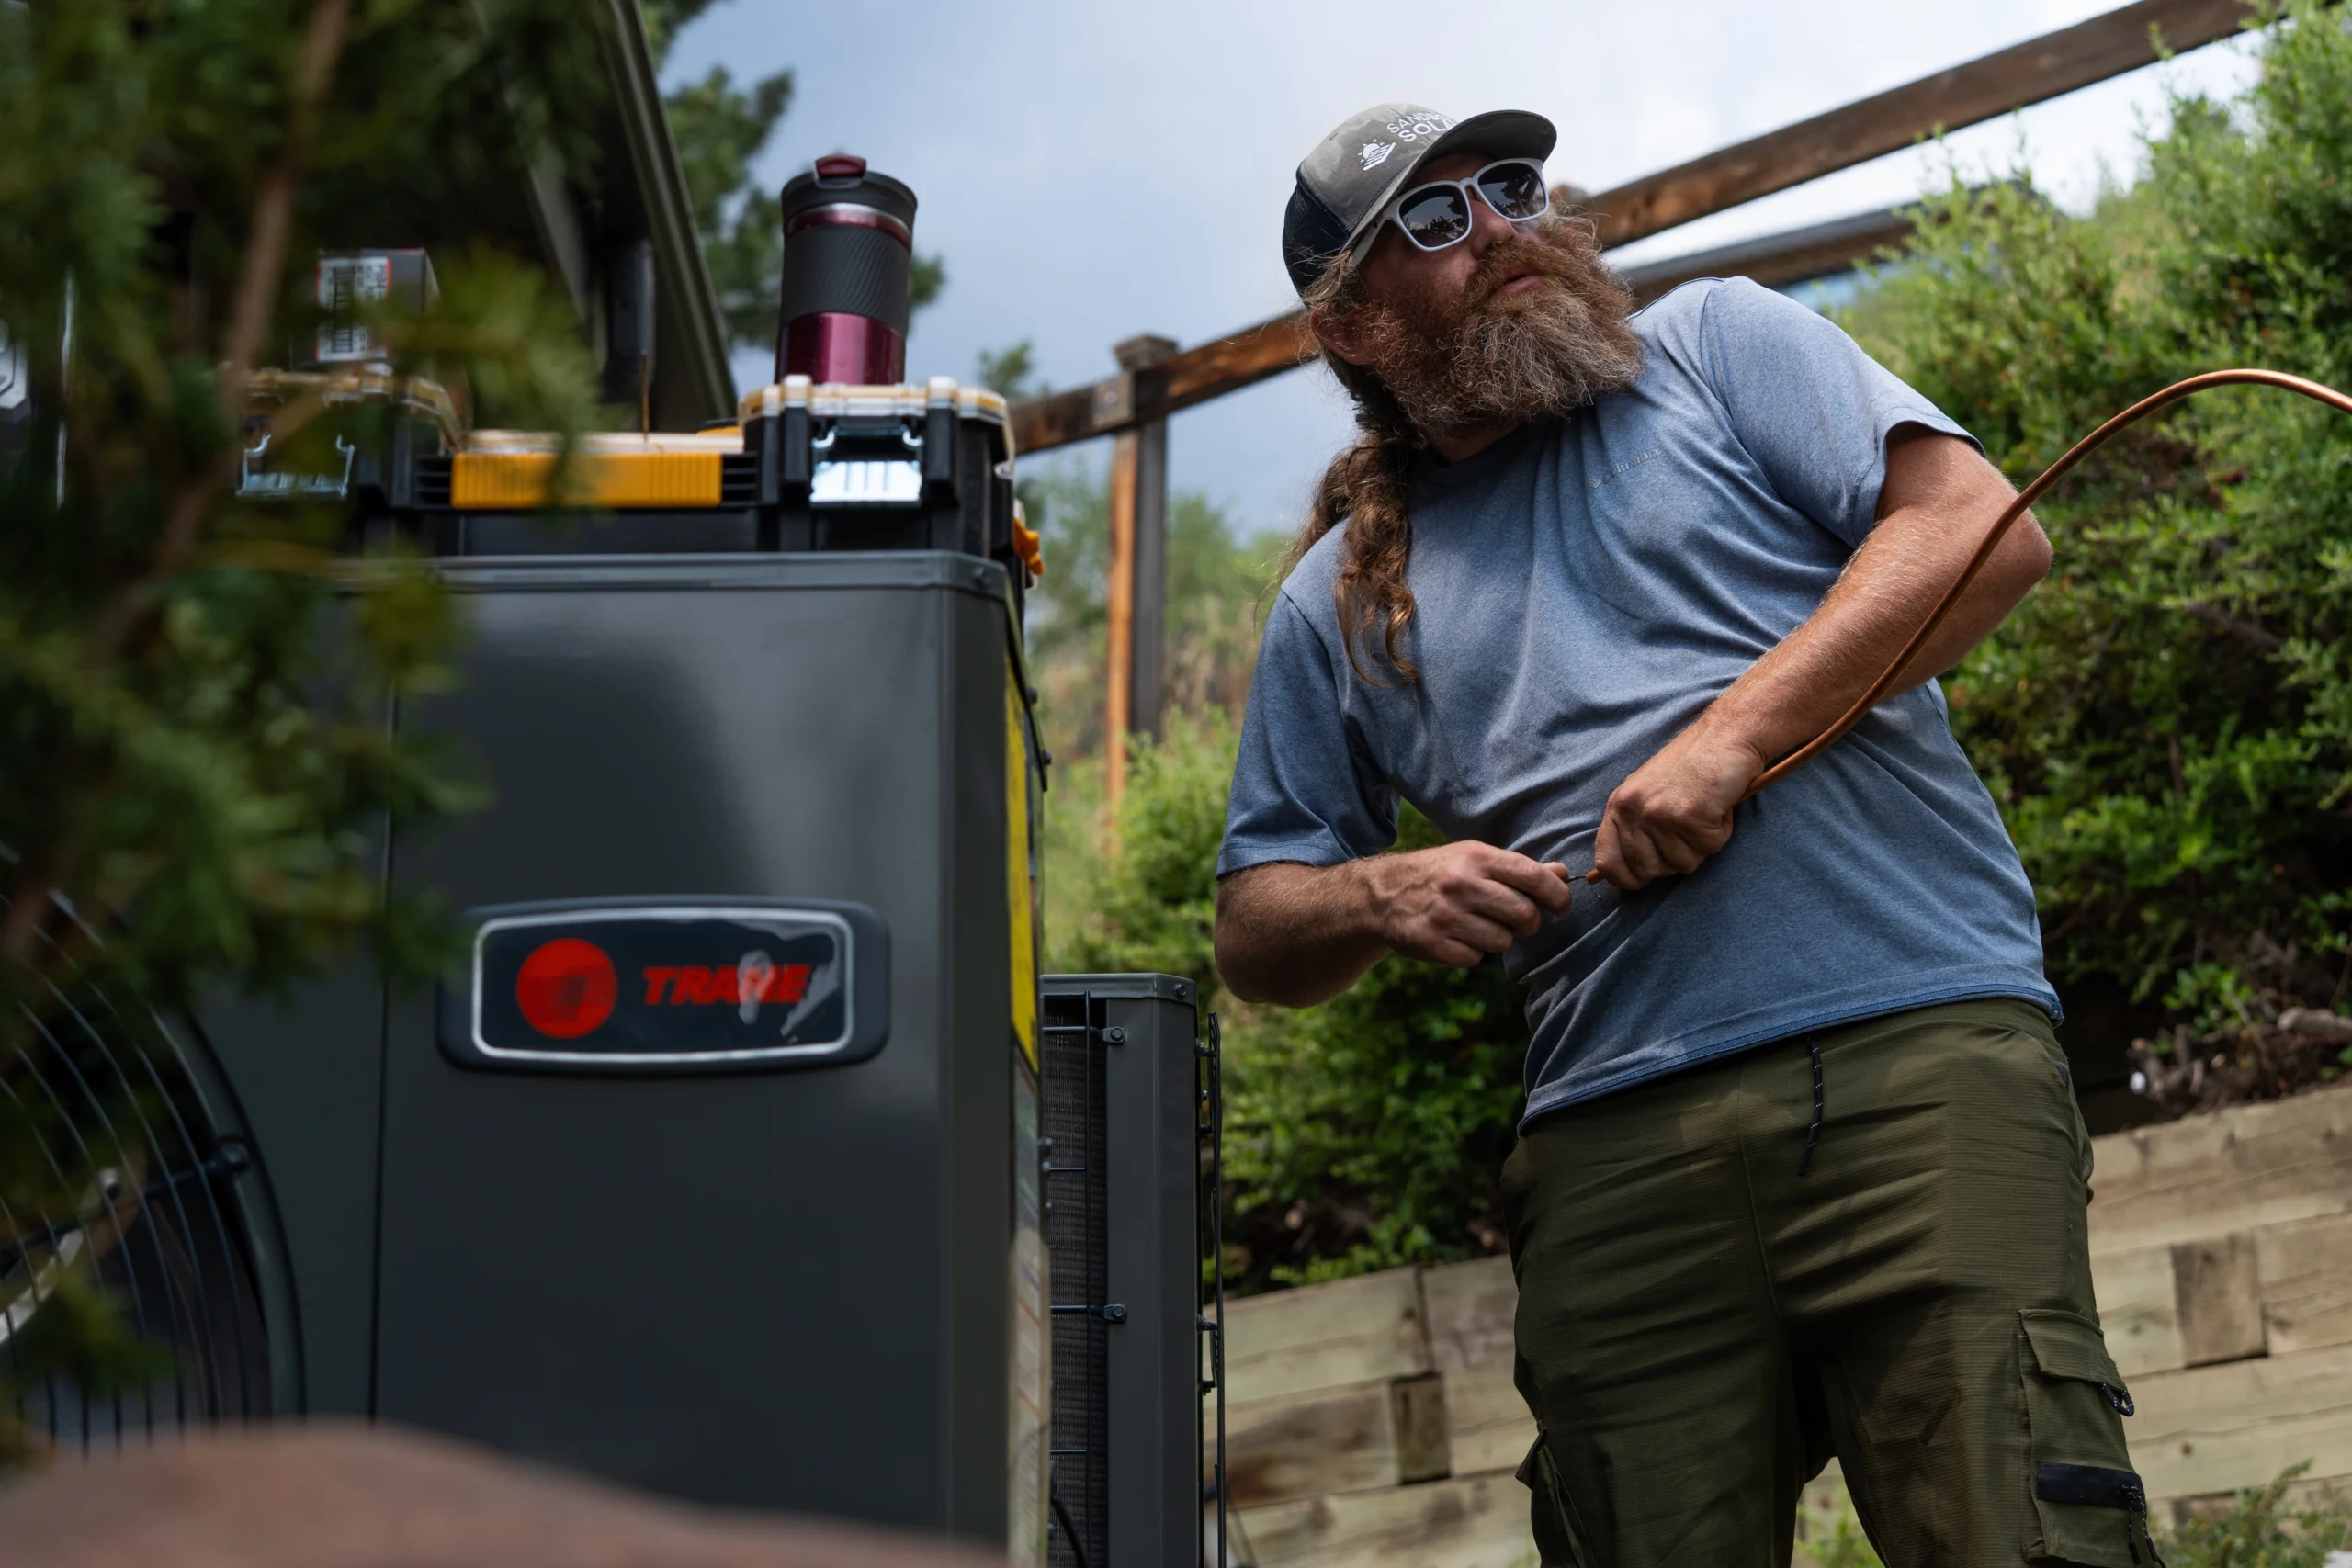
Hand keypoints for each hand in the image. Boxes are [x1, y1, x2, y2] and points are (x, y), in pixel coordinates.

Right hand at [1361, 842, 1574, 967]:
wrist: (1382, 894)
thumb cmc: (1441, 873)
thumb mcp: (1475, 859)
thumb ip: (1519, 868)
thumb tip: (1562, 874)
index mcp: (1475, 857)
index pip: (1534, 877)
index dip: (1557, 895)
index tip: (1561, 906)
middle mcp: (1460, 884)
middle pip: (1524, 915)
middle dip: (1529, 923)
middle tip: (1519, 921)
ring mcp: (1444, 915)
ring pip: (1502, 941)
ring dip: (1499, 939)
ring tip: (1480, 926)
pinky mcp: (1431, 943)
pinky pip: (1474, 958)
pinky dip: (1472, 952)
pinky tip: (1457, 937)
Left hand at [1593, 723, 1767, 889]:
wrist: (1724, 736)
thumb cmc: (1691, 765)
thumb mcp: (1646, 792)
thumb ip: (1634, 827)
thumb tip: (1629, 873)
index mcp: (1619, 806)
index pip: (1607, 862)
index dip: (1626, 879)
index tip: (1643, 879)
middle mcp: (1634, 812)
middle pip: (1649, 871)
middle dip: (1673, 859)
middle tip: (1688, 829)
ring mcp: (1659, 815)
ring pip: (1683, 864)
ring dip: (1701, 844)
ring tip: (1704, 811)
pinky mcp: (1689, 817)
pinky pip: (1709, 848)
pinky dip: (1720, 832)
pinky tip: (1717, 807)